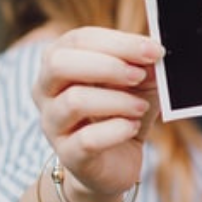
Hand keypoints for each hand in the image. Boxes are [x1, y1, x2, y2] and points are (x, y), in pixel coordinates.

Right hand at [32, 26, 164, 201]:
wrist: (116, 161)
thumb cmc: (123, 111)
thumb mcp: (139, 82)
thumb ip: (144, 64)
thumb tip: (155, 51)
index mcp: (59, 61)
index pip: (79, 40)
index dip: (118, 42)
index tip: (153, 50)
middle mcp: (46, 90)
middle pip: (59, 63)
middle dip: (107, 66)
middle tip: (139, 75)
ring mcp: (52, 124)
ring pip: (74, 101)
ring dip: (117, 100)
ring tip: (140, 107)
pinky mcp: (68, 154)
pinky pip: (87, 139)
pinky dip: (116, 130)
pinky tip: (132, 127)